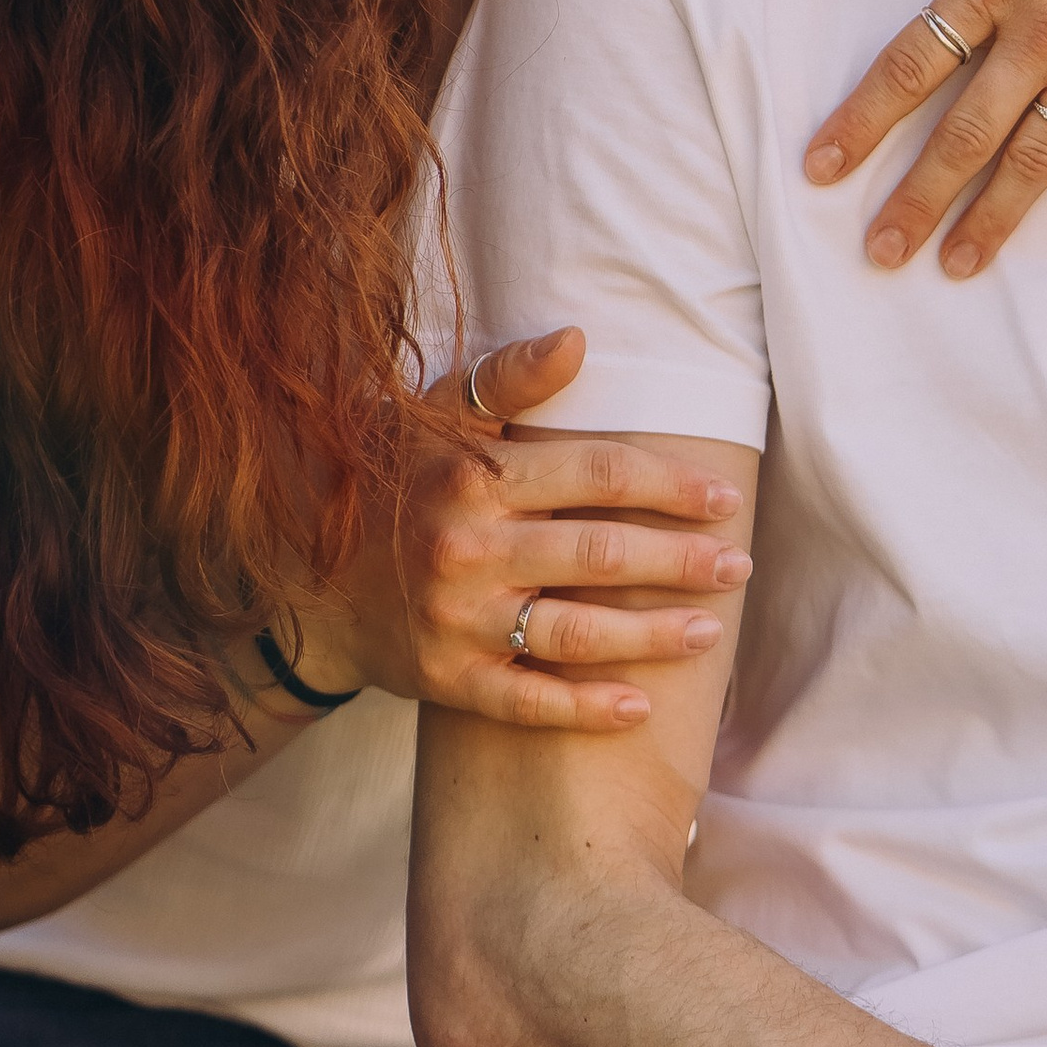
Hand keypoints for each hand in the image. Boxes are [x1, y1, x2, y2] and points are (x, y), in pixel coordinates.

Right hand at [292, 330, 752, 734]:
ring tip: (710, 631)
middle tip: (740, 566)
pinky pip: (528, 701)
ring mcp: (455, 620)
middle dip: (681, 562)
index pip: (595, 473)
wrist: (306, 575)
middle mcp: (465, 549)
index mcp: (473, 477)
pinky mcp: (445, 679)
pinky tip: (641, 703)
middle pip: (599, 554)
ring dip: (653, 635)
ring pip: (575, 633)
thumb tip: (580, 339)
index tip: (723, 496)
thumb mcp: (433, 415)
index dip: (667, 484)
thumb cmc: (390, 479)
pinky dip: (586, 707)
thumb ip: (508, 380)